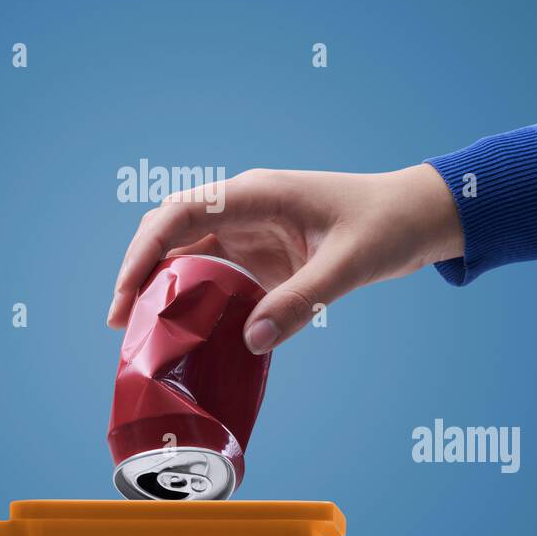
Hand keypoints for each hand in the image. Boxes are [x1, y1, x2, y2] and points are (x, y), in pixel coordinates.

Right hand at [107, 165, 463, 352]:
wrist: (416, 215)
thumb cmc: (385, 227)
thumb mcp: (348, 266)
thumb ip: (301, 303)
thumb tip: (249, 342)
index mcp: (257, 194)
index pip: (180, 214)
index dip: (144, 251)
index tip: (126, 293)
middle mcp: (244, 205)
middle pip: (170, 229)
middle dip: (138, 269)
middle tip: (120, 321)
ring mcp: (250, 226)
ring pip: (185, 249)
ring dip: (158, 283)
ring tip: (137, 330)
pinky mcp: (260, 249)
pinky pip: (211, 267)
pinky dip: (189, 292)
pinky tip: (180, 325)